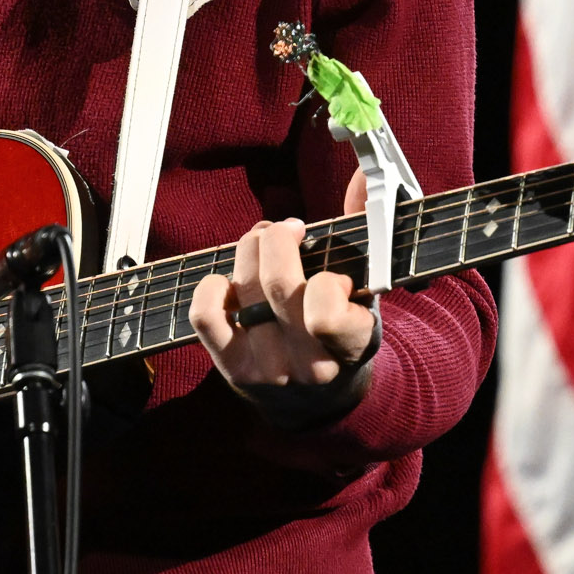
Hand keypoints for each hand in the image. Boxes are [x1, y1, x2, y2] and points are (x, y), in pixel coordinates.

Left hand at [189, 169, 378, 417]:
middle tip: (288, 230)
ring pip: (243, 288)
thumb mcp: (366, 290)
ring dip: (249, 250)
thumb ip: (366, 229)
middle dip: (277, 238)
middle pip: (276, 283)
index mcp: (352, 343)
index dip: (326, 280)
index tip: (333, 273)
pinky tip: (230, 281)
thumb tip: (364, 172)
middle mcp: (308, 362)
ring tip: (262, 245)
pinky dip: (212, 286)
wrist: (318, 401)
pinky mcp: (233, 369)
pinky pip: (206, 315)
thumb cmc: (344, 328)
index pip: (326, 311)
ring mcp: (267, 368)